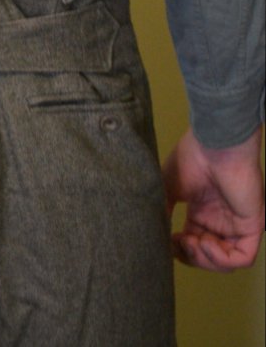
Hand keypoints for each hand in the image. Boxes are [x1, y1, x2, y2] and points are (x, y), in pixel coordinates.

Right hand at [162, 124, 263, 271]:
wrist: (213, 145)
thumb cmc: (192, 158)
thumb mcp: (168, 187)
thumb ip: (162, 211)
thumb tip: (153, 235)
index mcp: (202, 211)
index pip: (193, 243)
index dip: (180, 250)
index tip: (166, 240)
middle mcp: (220, 220)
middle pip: (208, 256)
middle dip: (190, 256)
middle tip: (177, 242)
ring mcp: (237, 224)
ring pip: (225, 261)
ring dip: (204, 260)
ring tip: (190, 242)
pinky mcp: (253, 227)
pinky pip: (242, 257)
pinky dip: (221, 259)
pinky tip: (204, 243)